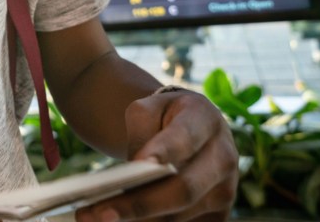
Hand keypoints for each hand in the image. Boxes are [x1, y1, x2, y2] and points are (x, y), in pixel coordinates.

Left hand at [76, 90, 237, 221]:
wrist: (192, 130)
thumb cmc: (163, 118)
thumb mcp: (148, 110)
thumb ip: (141, 134)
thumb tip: (133, 172)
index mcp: (205, 120)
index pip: (184, 138)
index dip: (164, 151)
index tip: (139, 164)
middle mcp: (223, 158)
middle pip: (183, 189)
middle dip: (139, 204)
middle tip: (99, 212)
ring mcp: (225, 191)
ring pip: (179, 216)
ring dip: (136, 221)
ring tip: (94, 219)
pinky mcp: (218, 216)